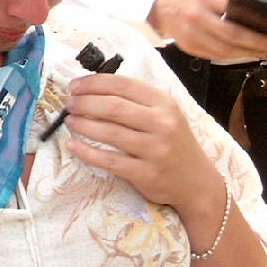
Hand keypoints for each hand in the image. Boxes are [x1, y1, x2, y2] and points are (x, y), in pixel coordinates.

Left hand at [61, 72, 221, 215]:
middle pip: (113, 107)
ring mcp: (155, 150)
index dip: (94, 83)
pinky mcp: (146, 174)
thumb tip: (94, 88)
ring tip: (70, 120)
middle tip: (69, 104)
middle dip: (84, 103)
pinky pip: (110, 161)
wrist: (197, 183)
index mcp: (164, 104)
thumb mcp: (166, 114)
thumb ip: (137, 100)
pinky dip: (87, 152)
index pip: (123, 85)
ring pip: (110, 133)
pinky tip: (73, 145)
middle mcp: (162, 124)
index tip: (75, 85)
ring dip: (83, 124)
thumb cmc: (174, 143)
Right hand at [149, 0, 266, 63]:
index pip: (234, 12)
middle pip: (232, 36)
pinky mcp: (189, 47)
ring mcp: (191, 35)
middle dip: (255, 44)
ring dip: (246, 54)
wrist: (159, 5)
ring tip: (261, 52)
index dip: (255, 26)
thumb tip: (255, 12)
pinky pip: (214, 56)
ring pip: (224, 50)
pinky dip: (231, 57)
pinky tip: (243, 54)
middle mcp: (197, 17)